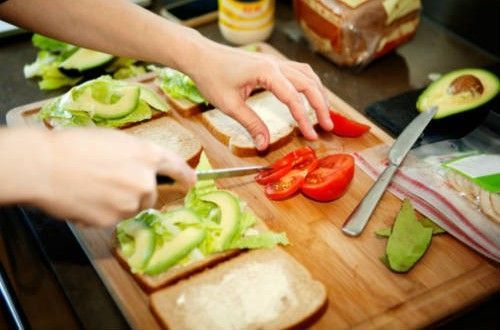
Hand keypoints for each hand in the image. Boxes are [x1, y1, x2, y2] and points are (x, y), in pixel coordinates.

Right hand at [33, 128, 194, 226]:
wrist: (44, 166)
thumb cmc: (74, 145)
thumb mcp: (113, 140)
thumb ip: (135, 156)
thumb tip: (141, 169)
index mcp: (147, 155)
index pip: (177, 167)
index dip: (186, 175)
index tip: (192, 182)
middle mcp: (145, 181)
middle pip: (150, 195)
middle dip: (136, 193)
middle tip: (110, 183)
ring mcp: (129, 203)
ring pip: (130, 209)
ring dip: (117, 204)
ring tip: (91, 188)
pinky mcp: (111, 221)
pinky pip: (110, 220)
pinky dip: (98, 214)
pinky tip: (82, 200)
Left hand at [188, 42, 333, 150]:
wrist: (200, 56)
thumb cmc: (211, 76)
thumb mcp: (229, 105)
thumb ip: (250, 124)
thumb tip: (264, 145)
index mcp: (266, 72)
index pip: (293, 98)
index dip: (304, 119)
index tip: (311, 136)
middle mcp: (275, 64)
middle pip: (308, 84)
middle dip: (321, 106)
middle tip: (327, 127)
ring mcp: (274, 61)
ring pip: (307, 75)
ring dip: (318, 93)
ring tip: (324, 113)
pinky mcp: (271, 63)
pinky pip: (298, 71)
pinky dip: (308, 84)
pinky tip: (310, 95)